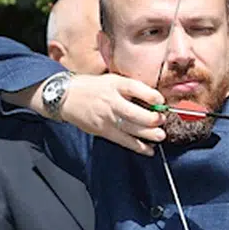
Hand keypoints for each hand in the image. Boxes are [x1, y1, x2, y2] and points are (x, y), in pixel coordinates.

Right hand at [47, 74, 166, 154]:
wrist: (66, 97)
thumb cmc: (92, 87)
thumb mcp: (113, 80)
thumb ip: (132, 88)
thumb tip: (155, 99)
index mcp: (115, 85)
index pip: (135, 88)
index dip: (152, 95)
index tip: (161, 100)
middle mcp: (111, 101)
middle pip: (136, 113)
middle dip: (154, 119)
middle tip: (162, 120)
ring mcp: (107, 118)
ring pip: (132, 129)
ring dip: (150, 134)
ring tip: (160, 136)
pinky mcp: (103, 131)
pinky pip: (124, 141)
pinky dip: (139, 147)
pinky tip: (149, 149)